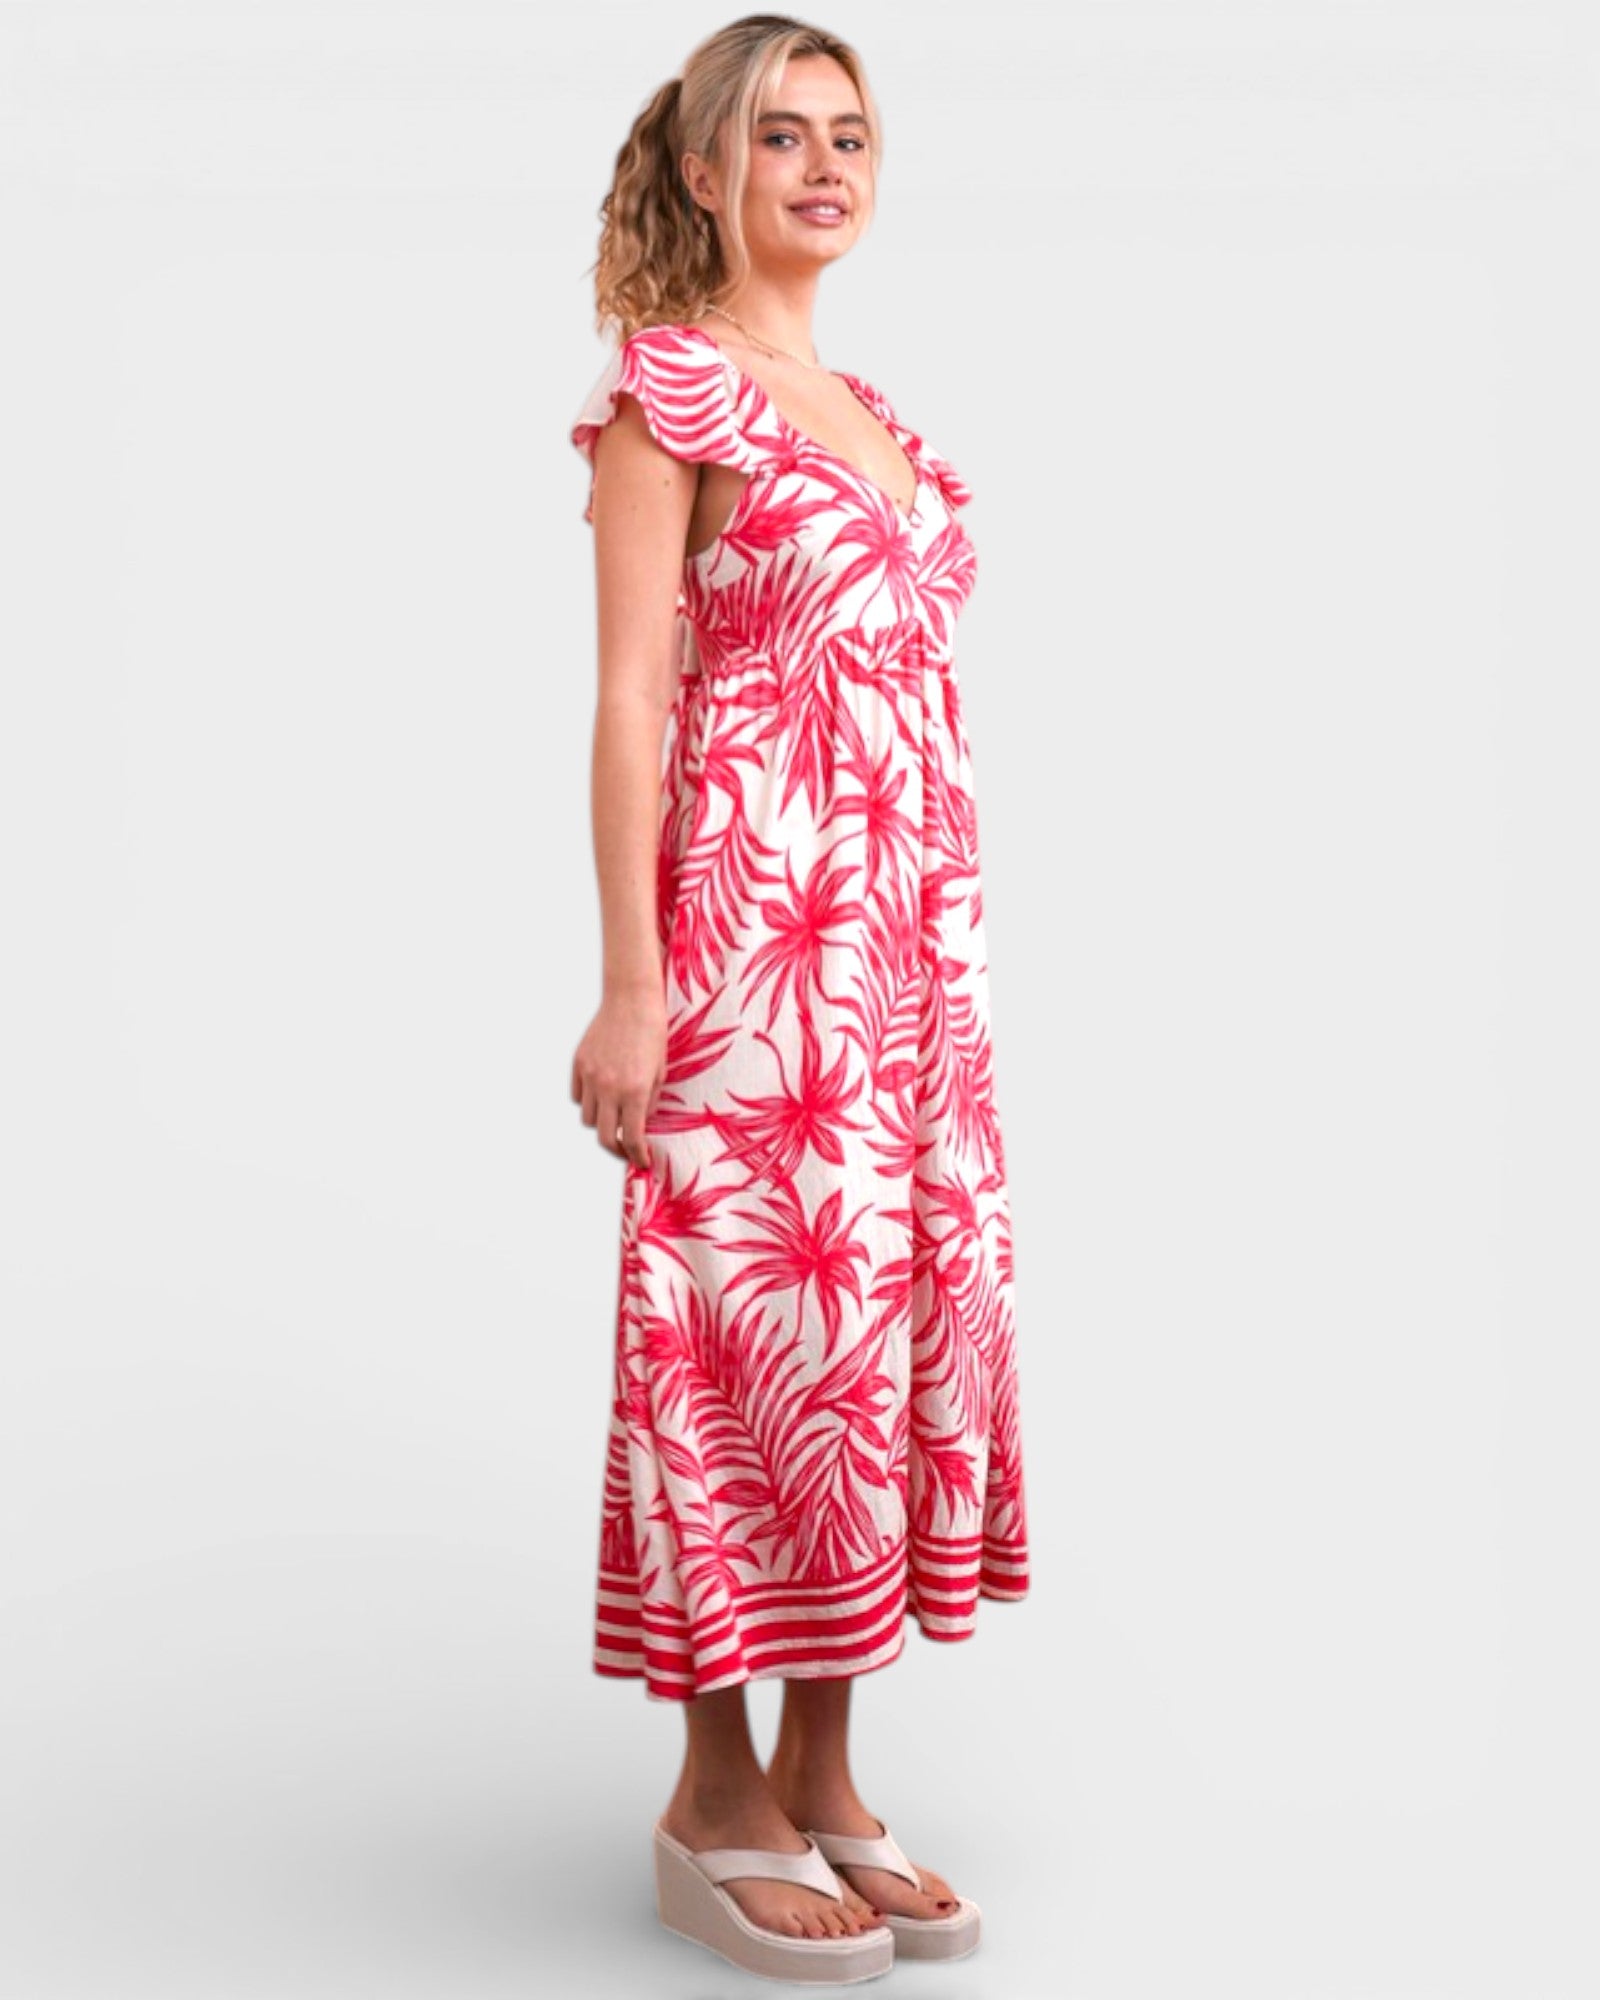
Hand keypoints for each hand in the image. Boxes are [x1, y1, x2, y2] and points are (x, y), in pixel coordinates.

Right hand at [570, 982, 667, 1169]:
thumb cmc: (653, 1033)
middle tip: (626, 1151)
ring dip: (602, 1124)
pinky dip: (589, 1103)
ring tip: (615, 1118)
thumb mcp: (660, 1071)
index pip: (633, 1138)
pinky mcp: (578, 1064)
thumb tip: (640, 1123)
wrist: (631, 999)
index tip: (642, 1162)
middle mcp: (610, 1087)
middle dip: (617, 1150)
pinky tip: (602, 1097)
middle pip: (605, 1137)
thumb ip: (650, 1101)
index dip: (637, 1155)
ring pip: (589, 1118)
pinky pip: (579, 1096)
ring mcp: (591, 1076)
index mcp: (635, 1091)